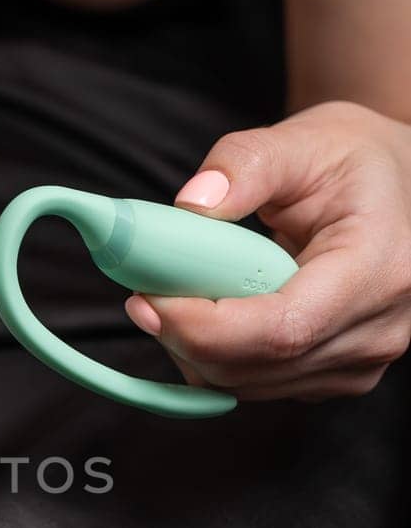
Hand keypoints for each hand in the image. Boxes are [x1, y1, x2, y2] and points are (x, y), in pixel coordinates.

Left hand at [124, 101, 410, 400]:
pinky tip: (209, 314)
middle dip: (185, 338)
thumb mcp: (304, 141)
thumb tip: (191, 204)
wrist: (395, 189)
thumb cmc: (356, 162)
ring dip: (195, 350)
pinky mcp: (336, 376)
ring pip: (250, 385)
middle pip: (258, 366)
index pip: (282, 328)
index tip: (147, 300)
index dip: (205, 327)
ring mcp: (361, 363)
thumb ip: (244, 164)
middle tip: (142, 294)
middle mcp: (379, 329)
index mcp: (379, 269)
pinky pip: (258, 384)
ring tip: (177, 295)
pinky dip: (217, 357)